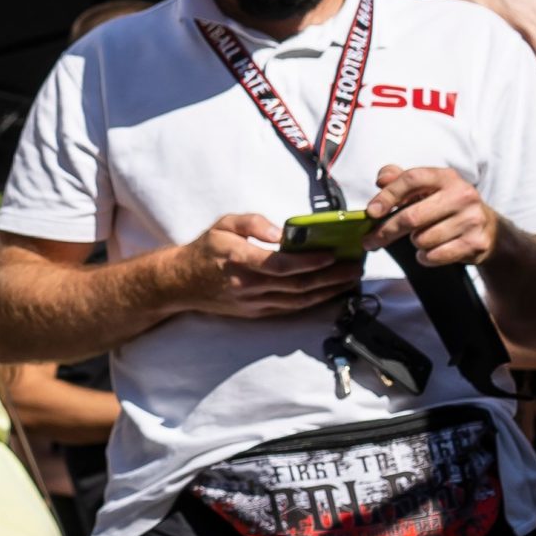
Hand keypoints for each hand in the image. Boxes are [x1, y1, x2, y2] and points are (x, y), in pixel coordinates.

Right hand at [175, 214, 361, 318]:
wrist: (181, 282)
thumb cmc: (206, 250)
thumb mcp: (222, 224)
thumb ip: (252, 223)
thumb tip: (281, 233)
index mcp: (238, 260)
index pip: (279, 265)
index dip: (307, 262)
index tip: (331, 255)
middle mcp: (247, 285)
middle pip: (296, 286)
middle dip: (330, 277)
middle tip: (354, 267)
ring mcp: (253, 302)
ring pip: (297, 300)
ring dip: (327, 292)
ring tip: (349, 280)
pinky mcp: (256, 312)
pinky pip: (290, 308)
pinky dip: (313, 301)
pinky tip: (329, 293)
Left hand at [365, 166, 499, 267]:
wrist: (488, 229)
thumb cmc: (446, 206)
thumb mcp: (426, 188)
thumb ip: (400, 179)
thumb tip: (381, 180)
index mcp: (446, 177)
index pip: (411, 179)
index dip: (388, 195)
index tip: (371, 212)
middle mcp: (463, 195)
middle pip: (412, 216)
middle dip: (386, 231)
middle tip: (370, 241)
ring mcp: (472, 219)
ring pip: (422, 239)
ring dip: (414, 243)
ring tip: (421, 238)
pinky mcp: (476, 243)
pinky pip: (435, 255)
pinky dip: (425, 257)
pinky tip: (430, 251)